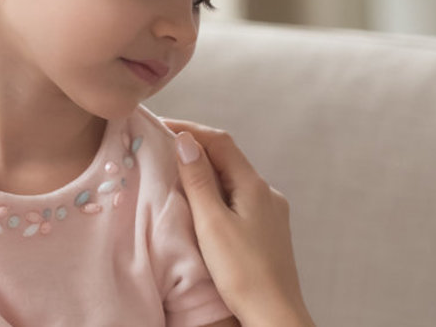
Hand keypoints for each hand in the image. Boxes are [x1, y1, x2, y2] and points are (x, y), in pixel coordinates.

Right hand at [164, 119, 315, 326]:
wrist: (275, 313)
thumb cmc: (243, 272)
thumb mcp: (212, 223)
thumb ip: (198, 181)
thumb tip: (186, 140)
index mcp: (254, 185)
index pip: (220, 141)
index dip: (190, 129)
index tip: (160, 127)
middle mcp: (267, 193)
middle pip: (228, 158)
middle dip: (197, 149)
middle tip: (162, 148)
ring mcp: (270, 212)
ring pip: (233, 180)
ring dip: (206, 172)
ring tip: (176, 175)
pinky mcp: (268, 231)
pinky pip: (239, 200)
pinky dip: (217, 194)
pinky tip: (203, 207)